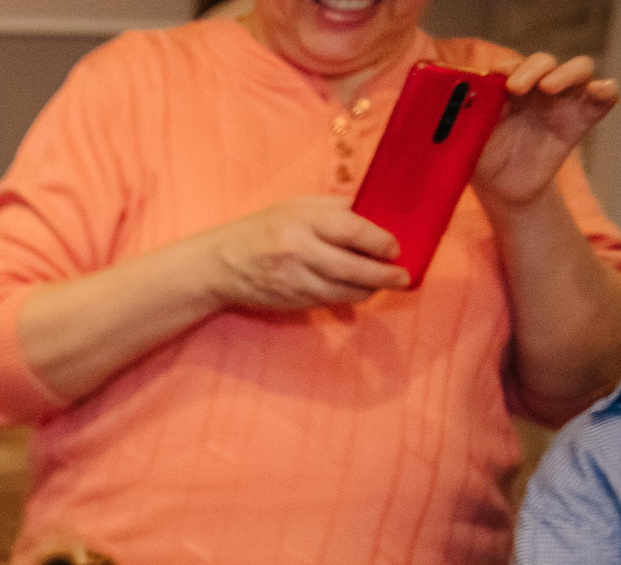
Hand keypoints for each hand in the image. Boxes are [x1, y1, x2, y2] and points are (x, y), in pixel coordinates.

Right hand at [198, 196, 406, 310]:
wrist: (218, 264)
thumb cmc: (259, 229)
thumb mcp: (294, 206)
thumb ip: (334, 208)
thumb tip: (374, 213)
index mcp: (303, 221)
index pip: (353, 231)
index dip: (381, 242)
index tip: (395, 247)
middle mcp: (299, 251)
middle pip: (353, 267)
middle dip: (383, 274)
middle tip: (402, 277)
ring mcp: (294, 280)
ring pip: (343, 291)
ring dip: (369, 290)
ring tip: (384, 284)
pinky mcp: (290, 300)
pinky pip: (328, 301)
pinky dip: (346, 297)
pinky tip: (356, 290)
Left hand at [475, 53, 617, 214]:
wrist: (504, 191)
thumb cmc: (484, 160)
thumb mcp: (468, 142)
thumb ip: (463, 124)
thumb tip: (448, 111)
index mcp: (509, 90)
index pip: (515, 65)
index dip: (509, 65)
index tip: (498, 73)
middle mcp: (538, 90)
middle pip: (545, 62)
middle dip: (533, 68)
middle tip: (516, 87)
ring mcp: (563, 101)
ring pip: (579, 69)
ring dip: (567, 72)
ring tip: (549, 88)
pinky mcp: (582, 118)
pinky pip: (605, 97)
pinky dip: (606, 90)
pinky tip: (598, 91)